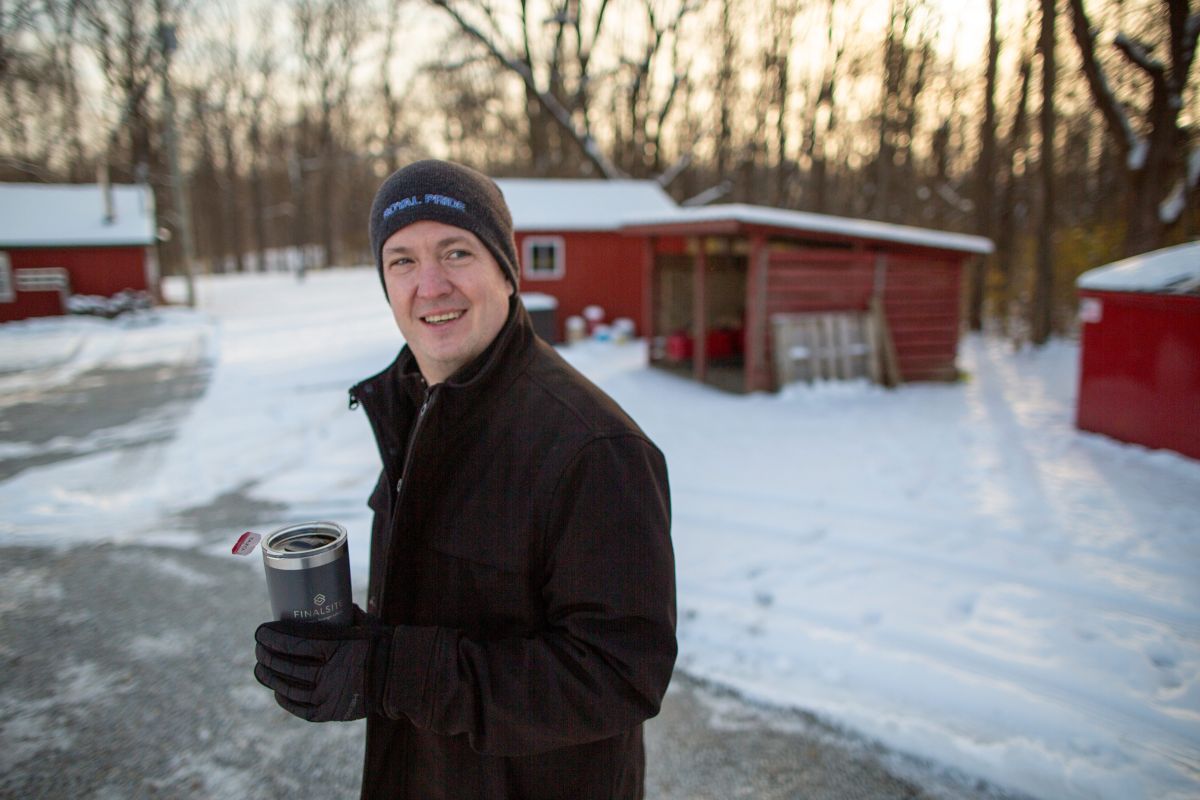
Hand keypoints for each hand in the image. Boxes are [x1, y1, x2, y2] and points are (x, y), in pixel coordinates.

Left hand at [254, 609, 390, 721]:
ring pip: (289, 688)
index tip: (260, 631)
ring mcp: (329, 695)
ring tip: (259, 669)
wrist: (401, 677)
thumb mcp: (365, 624)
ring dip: (269, 678)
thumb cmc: (383, 645)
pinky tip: (276, 691)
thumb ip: (346, 615)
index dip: (272, 637)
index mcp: (337, 648)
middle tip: (258, 648)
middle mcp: (331, 673)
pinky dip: (285, 699)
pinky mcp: (331, 713)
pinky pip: (300, 708)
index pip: (294, 643)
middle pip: (287, 665)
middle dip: (266, 656)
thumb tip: (333, 600)